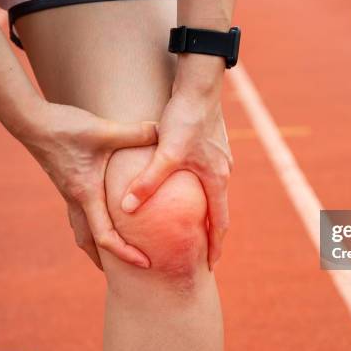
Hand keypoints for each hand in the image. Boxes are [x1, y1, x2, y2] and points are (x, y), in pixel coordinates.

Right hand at [18, 100, 157, 269]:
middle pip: (88, 243)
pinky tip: (107, 214)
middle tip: (128, 273)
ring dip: (97, 245)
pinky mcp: (68, 183)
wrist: (30, 121)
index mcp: (86, 195)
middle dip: (107, 261)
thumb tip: (165, 133)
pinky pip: (81, 214)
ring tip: (116, 252)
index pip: (106, 237)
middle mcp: (76, 200)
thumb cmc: (65, 128)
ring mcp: (70, 193)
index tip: (146, 263)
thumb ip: (137, 132)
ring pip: (81, 230)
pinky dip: (93, 224)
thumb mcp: (105, 130)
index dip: (126, 254)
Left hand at [120, 63, 232, 270]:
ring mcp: (220, 157)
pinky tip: (187, 187)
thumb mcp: (166, 153)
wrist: (199, 86)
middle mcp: (223, 171)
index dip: (216, 245)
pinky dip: (201, 189)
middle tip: (202, 250)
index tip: (212, 264)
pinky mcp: (213, 145)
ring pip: (214, 191)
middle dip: (212, 231)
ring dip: (207, 208)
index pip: (220, 222)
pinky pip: (208, 174)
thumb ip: (148, 182)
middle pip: (219, 208)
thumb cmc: (186, 119)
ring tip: (194, 222)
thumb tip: (127, 209)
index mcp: (216, 179)